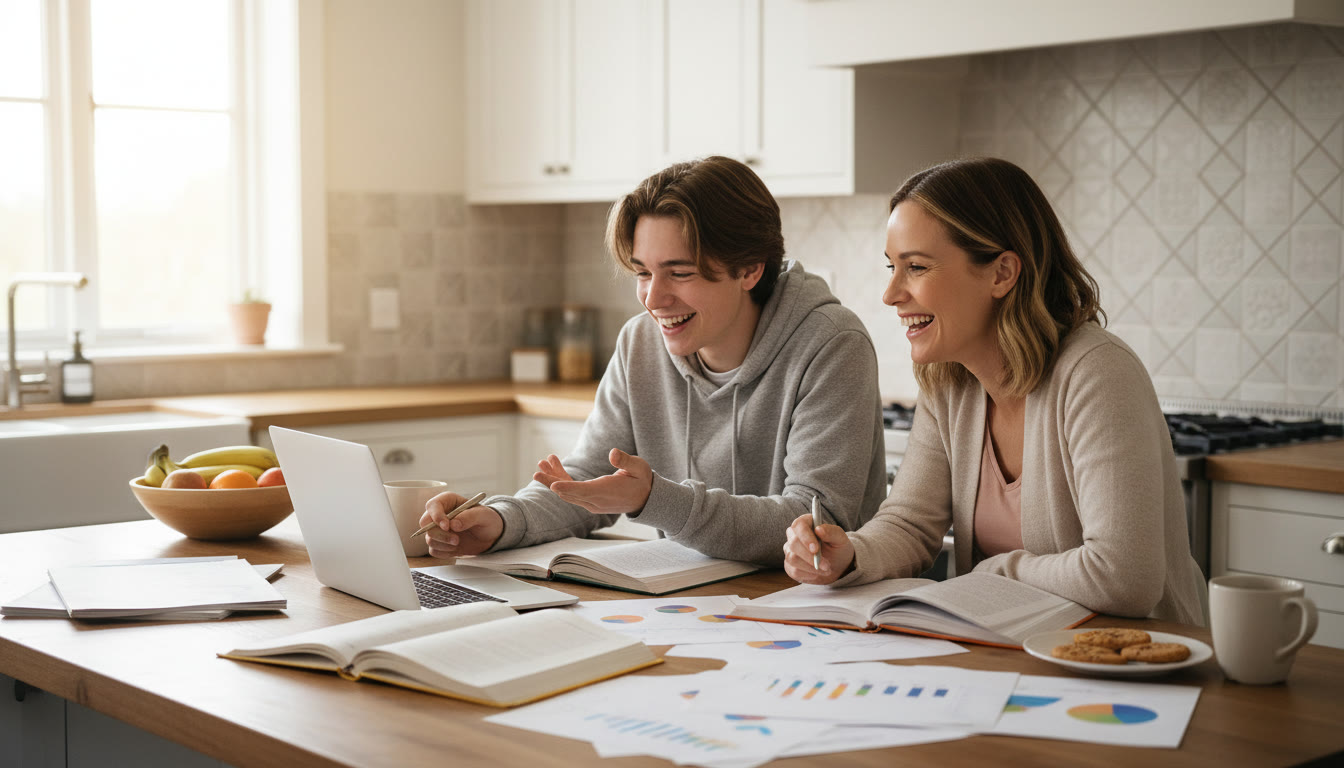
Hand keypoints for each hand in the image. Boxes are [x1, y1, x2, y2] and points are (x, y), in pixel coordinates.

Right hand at [420, 492, 503, 557]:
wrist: (490, 535)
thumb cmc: (487, 520)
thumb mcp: (484, 515)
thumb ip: (469, 517)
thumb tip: (454, 524)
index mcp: (448, 501)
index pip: (433, 505)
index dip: (436, 516)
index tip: (447, 526)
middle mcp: (439, 514)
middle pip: (425, 524)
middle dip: (439, 534)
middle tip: (456, 540)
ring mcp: (438, 530)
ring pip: (429, 538)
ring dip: (444, 544)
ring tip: (459, 542)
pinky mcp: (440, 543)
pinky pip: (434, 550)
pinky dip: (444, 552)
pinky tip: (456, 548)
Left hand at [538, 449, 652, 515]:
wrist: (645, 499)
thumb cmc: (642, 480)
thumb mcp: (639, 467)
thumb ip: (626, 461)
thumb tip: (612, 453)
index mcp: (606, 492)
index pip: (584, 491)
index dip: (568, 487)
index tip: (553, 484)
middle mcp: (596, 501)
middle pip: (569, 493)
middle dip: (552, 481)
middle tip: (537, 472)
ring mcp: (591, 502)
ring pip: (568, 492)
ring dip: (554, 478)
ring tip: (542, 462)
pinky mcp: (589, 500)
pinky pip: (572, 491)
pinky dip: (563, 479)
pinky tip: (555, 466)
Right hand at [783, 512, 854, 584]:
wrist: (837, 565)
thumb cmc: (838, 548)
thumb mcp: (840, 539)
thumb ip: (832, 532)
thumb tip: (819, 529)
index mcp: (806, 523)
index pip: (799, 526)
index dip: (806, 537)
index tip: (815, 549)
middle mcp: (794, 535)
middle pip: (793, 543)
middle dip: (810, 557)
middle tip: (826, 565)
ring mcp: (790, 550)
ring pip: (792, 559)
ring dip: (811, 567)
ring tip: (826, 569)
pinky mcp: (789, 565)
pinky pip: (794, 571)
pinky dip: (808, 574)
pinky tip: (818, 573)